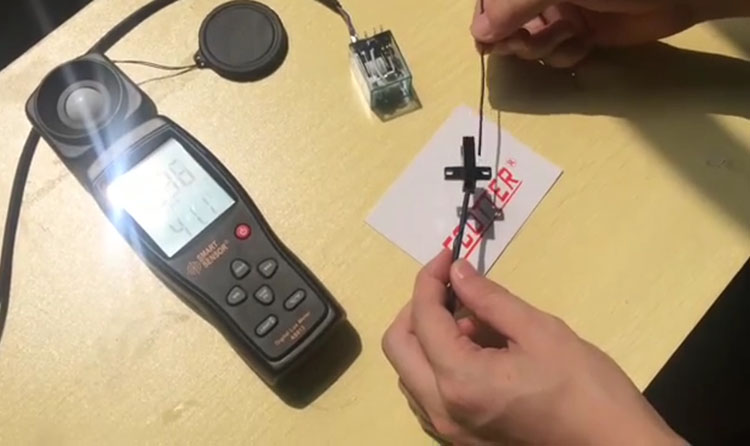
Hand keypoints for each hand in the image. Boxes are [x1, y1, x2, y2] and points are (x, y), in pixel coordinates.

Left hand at [382, 250, 683, 444]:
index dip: (429, 280)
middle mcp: (441, 409)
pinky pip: (426, 392)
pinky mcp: (458, 437)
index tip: (447, 257)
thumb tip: (456, 272)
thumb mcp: (539, 330)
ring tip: (473, 323)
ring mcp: (446, 429)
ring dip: (428, 337)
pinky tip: (475, 351)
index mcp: (459, 380)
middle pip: (398, 346)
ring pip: (408, 371)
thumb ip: (489, 299)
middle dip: (418, 308)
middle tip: (451, 288)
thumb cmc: (584, 387)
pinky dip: (437, 363)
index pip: (423, 318)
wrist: (611, 445)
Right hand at [471, 0, 749, 66]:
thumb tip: (478, 34)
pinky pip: (557, 53)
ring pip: (531, 41)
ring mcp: (563, 11)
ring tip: (565, 39)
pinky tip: (580, 47)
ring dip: (541, 47)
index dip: (485, 21)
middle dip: (514, 38)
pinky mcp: (583, 33)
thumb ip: (514, 5)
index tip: (486, 44)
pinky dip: (563, 55)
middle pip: (507, 22)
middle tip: (525, 44)